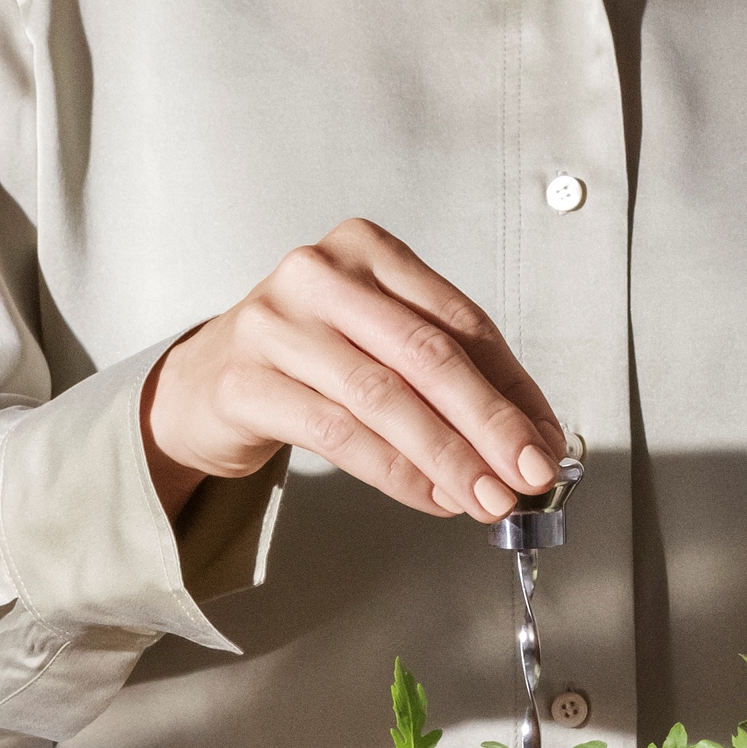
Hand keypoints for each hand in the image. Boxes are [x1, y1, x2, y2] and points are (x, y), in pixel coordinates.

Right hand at [141, 218, 564, 524]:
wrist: (201, 385)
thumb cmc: (302, 361)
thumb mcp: (377, 345)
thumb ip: (446, 380)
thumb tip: (529, 437)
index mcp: (367, 250)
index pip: (460, 321)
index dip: (513, 388)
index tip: (545, 439)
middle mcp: (321, 275)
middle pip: (428, 355)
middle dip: (489, 424)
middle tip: (528, 472)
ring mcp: (277, 324)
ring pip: (385, 398)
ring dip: (447, 458)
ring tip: (485, 497)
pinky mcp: (247, 382)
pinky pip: (338, 434)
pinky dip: (395, 473)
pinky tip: (430, 496)